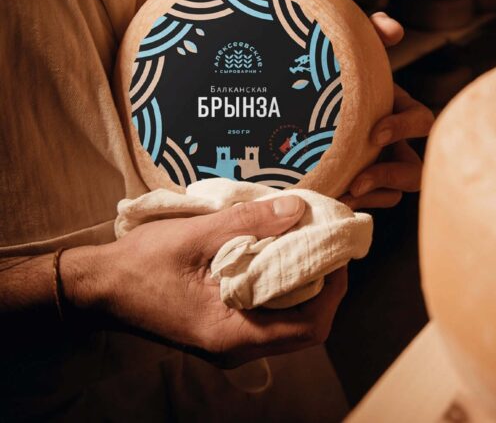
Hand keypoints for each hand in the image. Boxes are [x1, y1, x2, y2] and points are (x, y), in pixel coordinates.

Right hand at [77, 196, 346, 367]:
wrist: (96, 287)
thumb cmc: (140, 265)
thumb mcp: (195, 236)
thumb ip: (249, 223)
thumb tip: (298, 209)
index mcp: (231, 334)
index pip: (309, 328)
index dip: (334, 291)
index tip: (338, 253)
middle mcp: (235, 347)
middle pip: (304, 327)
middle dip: (325, 285)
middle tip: (328, 243)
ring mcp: (230, 341)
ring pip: (289, 321)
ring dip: (304, 284)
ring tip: (307, 243)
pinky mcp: (223, 328)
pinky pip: (268, 315)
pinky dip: (282, 286)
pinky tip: (280, 253)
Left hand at [340, 13, 434, 209]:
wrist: (289, 97)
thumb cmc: (330, 71)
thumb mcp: (352, 48)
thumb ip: (373, 31)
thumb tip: (395, 30)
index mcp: (398, 110)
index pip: (422, 122)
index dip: (405, 128)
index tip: (374, 133)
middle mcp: (395, 144)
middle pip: (418, 170)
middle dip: (393, 176)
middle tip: (358, 180)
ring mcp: (378, 168)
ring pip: (396, 194)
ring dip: (374, 196)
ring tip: (341, 195)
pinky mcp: (358, 188)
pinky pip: (369, 205)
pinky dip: (354, 204)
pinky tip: (328, 198)